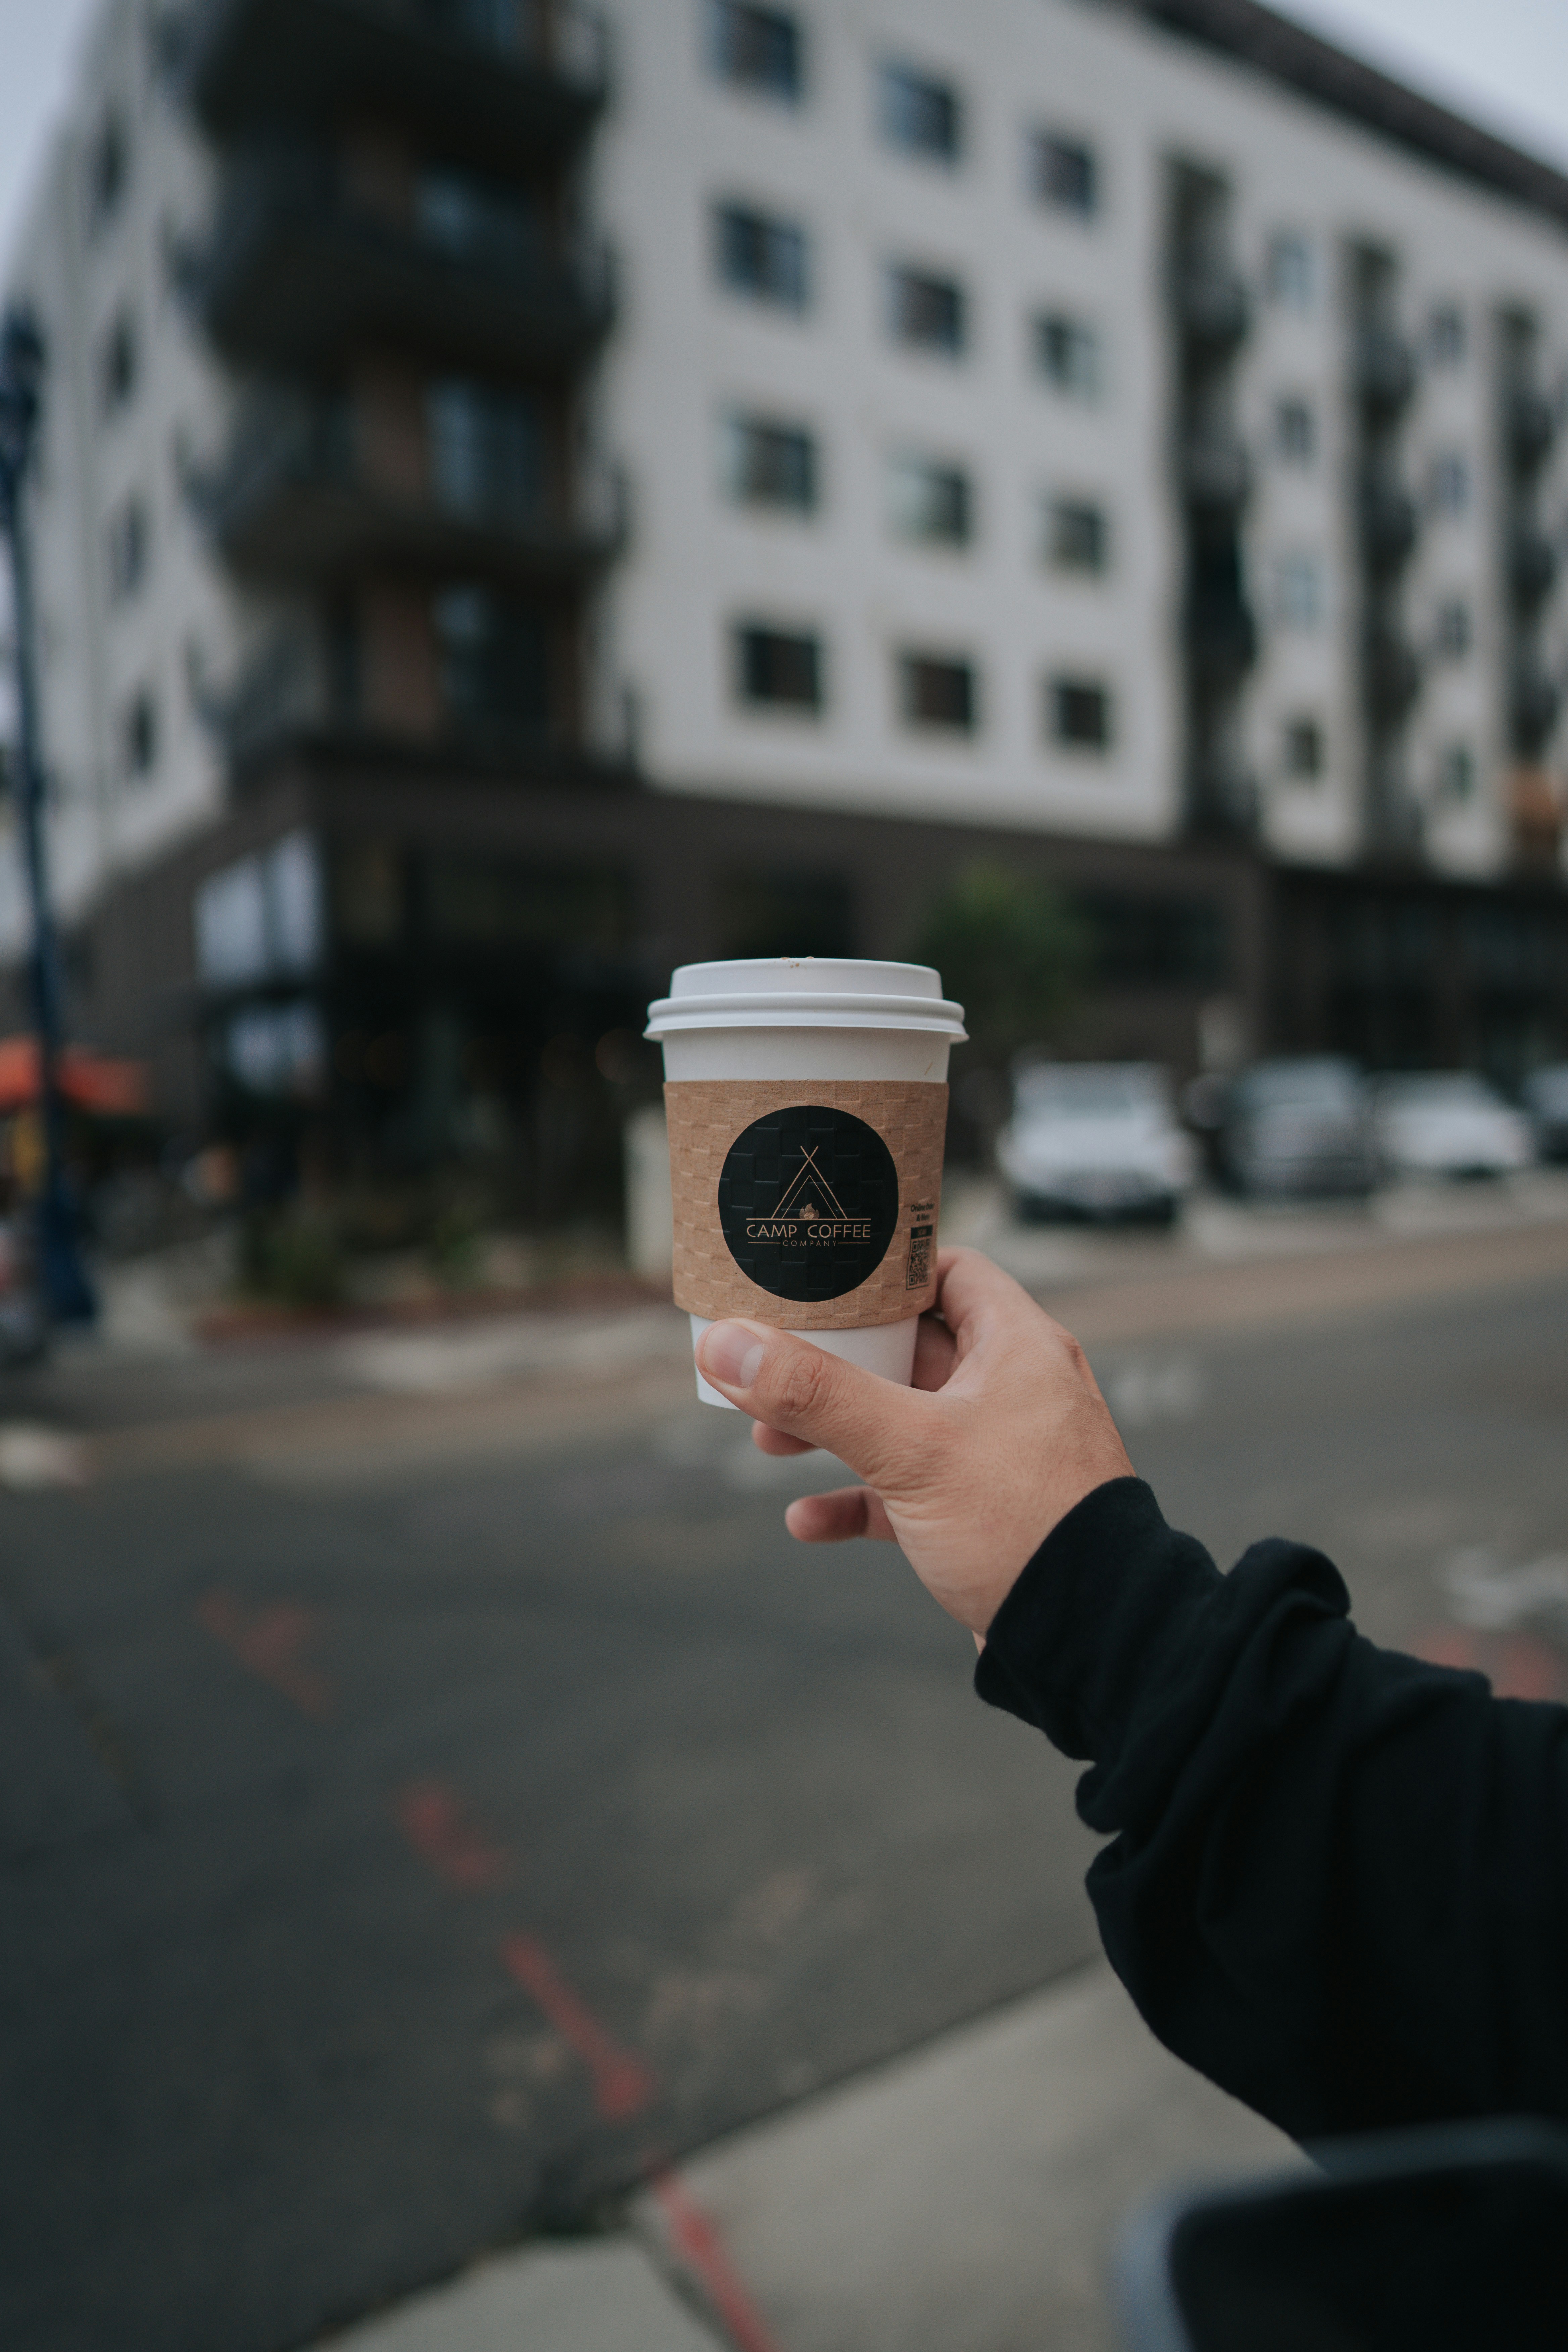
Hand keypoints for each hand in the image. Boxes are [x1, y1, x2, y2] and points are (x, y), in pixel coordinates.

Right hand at [694, 1247, 1133, 1635]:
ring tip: (768, 1441)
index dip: (883, 1269)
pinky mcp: (985, 1513)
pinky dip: (859, 1499)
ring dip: (835, 1430)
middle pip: (910, 1347)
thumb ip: (818, 1394)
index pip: (948, 1271)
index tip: (818, 1278)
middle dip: (835, 1362)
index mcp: (1017, 1346)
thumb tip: (725, 1344)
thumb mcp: (911, 1448)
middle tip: (769, 1368)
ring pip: (902, 1421)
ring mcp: (1000, 1453)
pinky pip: (909, 1491)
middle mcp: (1013, 1390)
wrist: (1092, 1639)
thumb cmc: (1024, 1524)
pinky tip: (807, 1520)